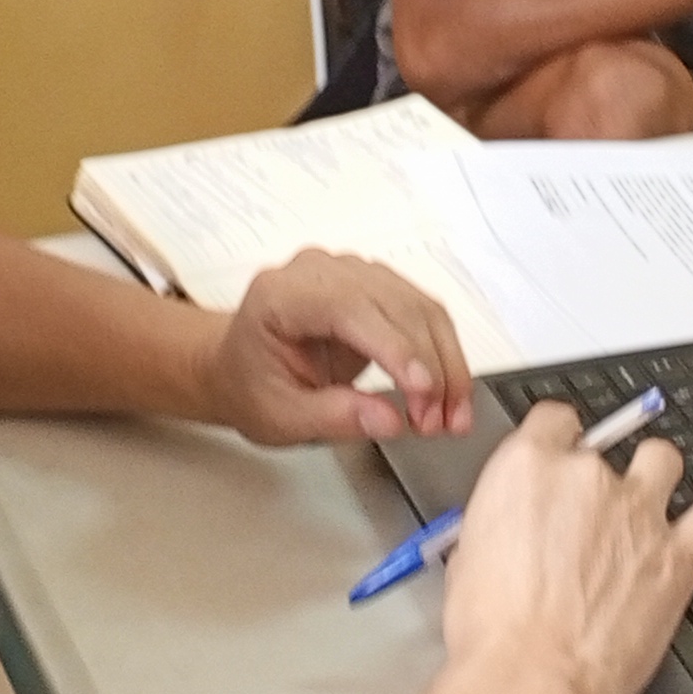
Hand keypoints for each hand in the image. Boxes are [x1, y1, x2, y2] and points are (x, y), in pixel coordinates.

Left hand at [202, 250, 475, 444]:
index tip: (424, 391)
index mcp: (282, 294)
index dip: (395, 347)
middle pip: (395, 305)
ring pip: (420, 308)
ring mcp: (353, 273)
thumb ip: (333, 417)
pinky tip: (449, 393)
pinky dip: (444, 355)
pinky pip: (424, 313)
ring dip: (447, 363)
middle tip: (442, 422)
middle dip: (430, 367)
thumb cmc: (251, 387)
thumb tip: (390, 419)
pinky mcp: (378, 286)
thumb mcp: (280, 418)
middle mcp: (321, 271)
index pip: (351, 308)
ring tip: (452, 417)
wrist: (240, 367)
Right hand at [437, 403, 692, 693]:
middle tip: (589, 512)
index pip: (554, 422)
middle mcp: (588, 479)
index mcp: (528, 468)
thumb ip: (503, 525)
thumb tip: (515, 530)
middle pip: (606, 449)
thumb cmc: (491, 632)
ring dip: (656, 473)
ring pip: (662, 462)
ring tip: (649, 494)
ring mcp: (639, 514)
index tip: (561, 452)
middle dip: (599, 475)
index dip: (559, 439)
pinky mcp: (677, 556)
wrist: (530, 678)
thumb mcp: (470, 557)